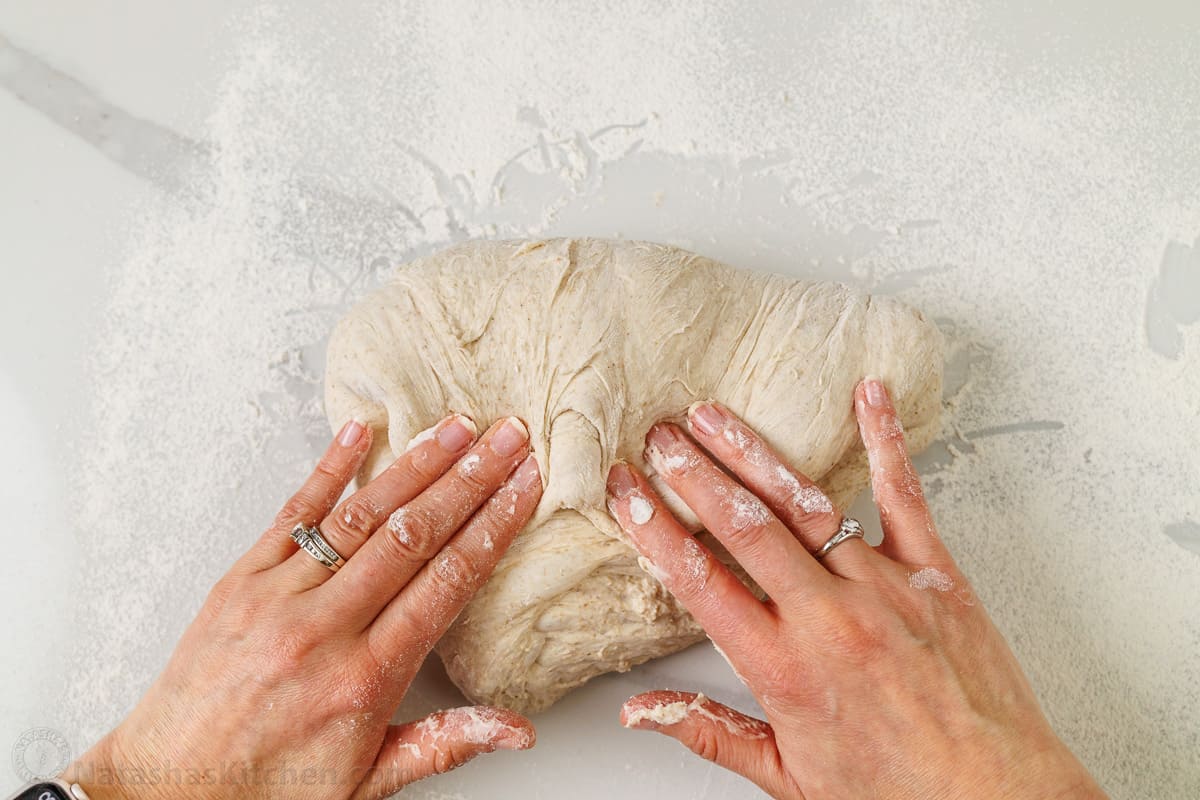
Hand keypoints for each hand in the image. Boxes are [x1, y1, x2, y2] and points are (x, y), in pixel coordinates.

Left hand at [66, 413, 542, 799]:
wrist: (168, 791)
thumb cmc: (269, 789)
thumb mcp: (369, 782)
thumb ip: (446, 744)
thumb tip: (518, 732)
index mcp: (364, 678)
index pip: (447, 583)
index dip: (493, 528)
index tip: (524, 489)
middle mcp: (322, 628)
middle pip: (413, 536)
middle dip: (470, 480)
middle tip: (507, 438)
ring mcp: (277, 597)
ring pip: (359, 516)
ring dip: (414, 465)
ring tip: (456, 428)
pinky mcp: (239, 580)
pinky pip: (291, 512)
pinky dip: (328, 468)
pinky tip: (359, 432)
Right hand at [605, 379, 1105, 798]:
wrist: (994, 797)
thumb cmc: (895, 789)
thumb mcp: (786, 774)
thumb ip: (708, 730)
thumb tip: (641, 710)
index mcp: (783, 666)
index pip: (699, 579)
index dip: (653, 529)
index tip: (625, 493)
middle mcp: (828, 617)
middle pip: (744, 525)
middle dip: (693, 473)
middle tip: (658, 437)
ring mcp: (884, 586)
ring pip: (806, 502)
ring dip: (752, 453)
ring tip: (712, 415)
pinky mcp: (935, 571)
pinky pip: (905, 494)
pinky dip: (886, 440)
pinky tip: (868, 395)